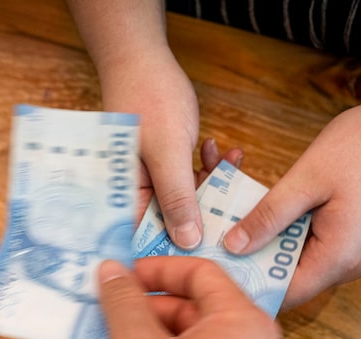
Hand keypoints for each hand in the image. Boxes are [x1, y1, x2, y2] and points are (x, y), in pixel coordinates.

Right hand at [99, 51, 241, 246]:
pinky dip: (213, 168)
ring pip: (189, 201)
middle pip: (170, 224)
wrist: (146, 58)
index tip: (205, 259)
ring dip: (214, 187)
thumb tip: (188, 242)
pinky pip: (196, 178)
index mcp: (125, 196)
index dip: (169, 251)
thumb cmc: (147, 100)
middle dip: (204, 221)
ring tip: (232, 165)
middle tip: (235, 220)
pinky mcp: (171, 166)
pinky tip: (226, 151)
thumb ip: (177, 199)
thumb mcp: (167, 154)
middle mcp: (138, 193)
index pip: (142, 238)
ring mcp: (155, 179)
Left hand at [222, 89, 360, 306]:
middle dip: (265, 256)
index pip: (285, 294)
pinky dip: (308, 232)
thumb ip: (268, 217)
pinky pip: (332, 246)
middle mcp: (358, 265)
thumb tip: (234, 246)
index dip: (251, 282)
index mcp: (340, 258)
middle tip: (234, 232)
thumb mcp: (307, 179)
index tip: (224, 264)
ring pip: (313, 261)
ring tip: (260, 214)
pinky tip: (292, 208)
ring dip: (286, 241)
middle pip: (298, 278)